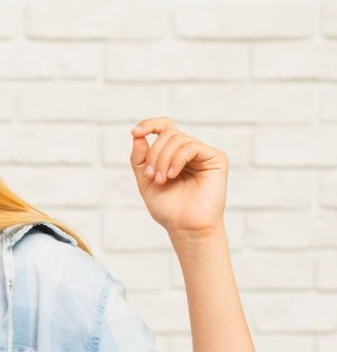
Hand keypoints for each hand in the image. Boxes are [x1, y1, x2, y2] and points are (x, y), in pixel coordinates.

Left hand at [130, 117, 227, 239]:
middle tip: (151, 176)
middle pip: (168, 133)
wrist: (186, 227)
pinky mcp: (216, 158)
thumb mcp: (146, 181)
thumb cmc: (169, 208)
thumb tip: (137, 136)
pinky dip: (177, 159)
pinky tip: (172, 175)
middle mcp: (190, 151)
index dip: (149, 125)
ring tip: (161, 180)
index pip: (164, 128)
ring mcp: (203, 154)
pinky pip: (192, 146)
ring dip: (163, 159)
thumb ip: (140, 159)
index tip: (135, 132)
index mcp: (174, 155)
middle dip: (154, 154)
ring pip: (178, 139)